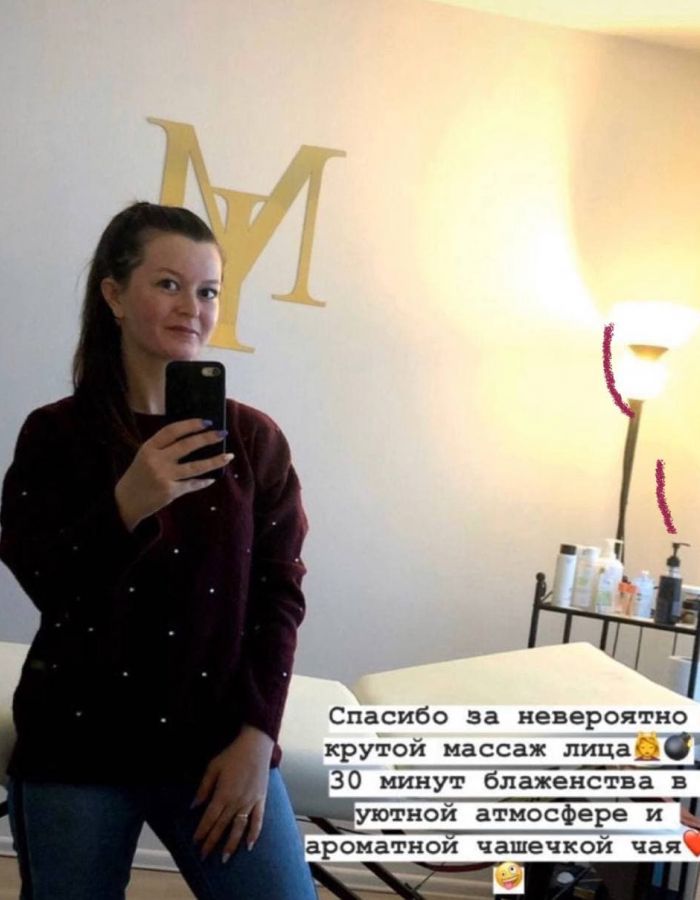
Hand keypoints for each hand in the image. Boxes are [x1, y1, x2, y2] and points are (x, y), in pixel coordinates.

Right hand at [114, 419, 232, 530]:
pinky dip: (203, 482)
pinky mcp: (169, 491)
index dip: (190, 425)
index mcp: (149, 447)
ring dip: (215, 461)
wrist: (125, 501)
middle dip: (207, 438)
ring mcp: (163, 476)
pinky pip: (192, 484)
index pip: (172, 431)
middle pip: (186, 446)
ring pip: (195, 466)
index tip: (207, 421)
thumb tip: (195, 438)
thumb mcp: (145, 456)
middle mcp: (155, 460)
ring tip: (229, 456)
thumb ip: (164, 447)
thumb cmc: (139, 475)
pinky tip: (212, 478)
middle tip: (223, 433)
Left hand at [191, 725, 274, 861]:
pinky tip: (250, 846)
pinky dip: (254, 834)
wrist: (256, 745)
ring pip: (239, 828)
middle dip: (212, 842)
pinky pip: (258, 820)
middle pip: (222, 826)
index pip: (210, 818)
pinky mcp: (261, 800)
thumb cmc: (232, 755)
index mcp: (223, 794)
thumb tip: (194, 806)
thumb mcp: (213, 767)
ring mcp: (250, 802)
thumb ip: (204, 788)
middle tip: (204, 856)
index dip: (202, 831)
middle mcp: (236, 802)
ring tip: (225, 859)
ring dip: (231, 844)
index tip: (195, 842)